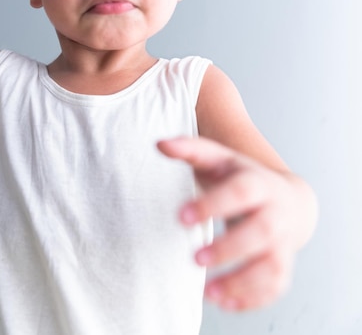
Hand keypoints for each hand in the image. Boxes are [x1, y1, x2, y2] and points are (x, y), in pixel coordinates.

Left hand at [157, 137, 316, 310]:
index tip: (181, 217)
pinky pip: (275, 288)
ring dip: (242, 283)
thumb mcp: (218, 158)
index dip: (213, 204)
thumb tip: (159, 144)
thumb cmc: (241, 177)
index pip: (240, 193)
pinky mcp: (283, 266)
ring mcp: (282, 243)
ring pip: (272, 267)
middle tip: (195, 258)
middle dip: (230, 248)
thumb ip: (191, 150)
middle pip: (261, 232)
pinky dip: (252, 299)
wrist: (287, 198)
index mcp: (258, 183)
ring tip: (208, 292)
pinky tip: (224, 303)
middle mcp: (275, 214)